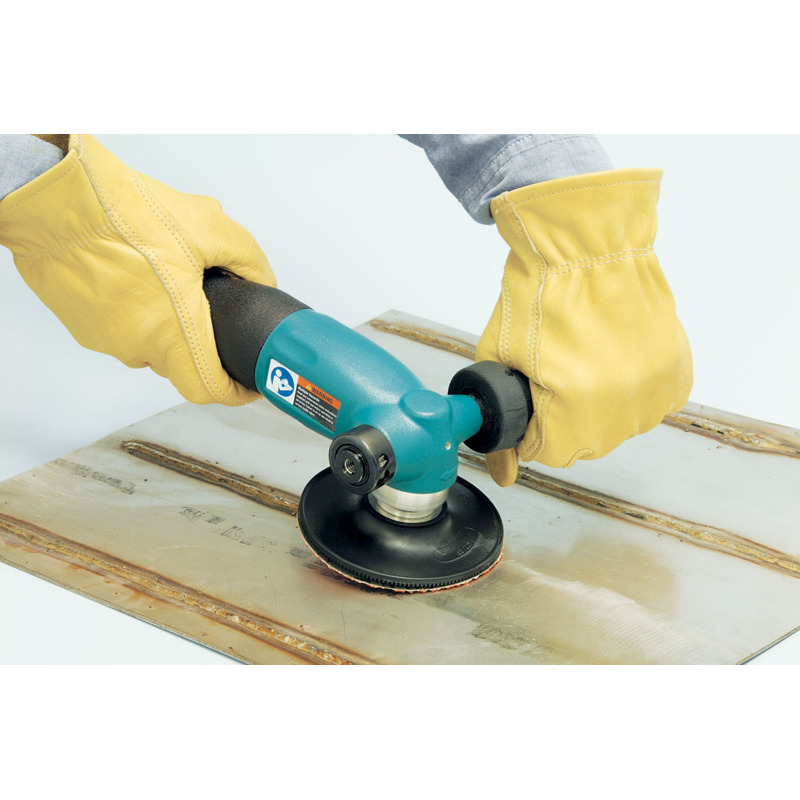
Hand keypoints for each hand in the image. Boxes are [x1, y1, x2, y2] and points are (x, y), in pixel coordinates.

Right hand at [0, 134, 274, 403]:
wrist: (55, 205)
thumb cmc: (123, 215)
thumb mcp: (208, 227)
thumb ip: (248, 259)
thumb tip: (261, 279)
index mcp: (175, 332)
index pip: (210, 387)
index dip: (234, 390)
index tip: (245, 383)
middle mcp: (141, 346)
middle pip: (184, 363)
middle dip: (203, 341)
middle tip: (209, 306)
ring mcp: (110, 341)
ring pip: (153, 346)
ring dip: (169, 324)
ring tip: (169, 279)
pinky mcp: (86, 328)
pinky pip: (124, 331)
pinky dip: (139, 313)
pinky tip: (137, 275)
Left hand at [476, 168, 691, 484]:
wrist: (586, 245)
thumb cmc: (538, 293)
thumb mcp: (498, 358)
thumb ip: (496, 420)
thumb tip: (503, 472)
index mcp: (574, 408)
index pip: (547, 453)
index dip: (529, 428)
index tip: (529, 399)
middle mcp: (622, 407)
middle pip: (584, 445)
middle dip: (561, 420)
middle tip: (554, 373)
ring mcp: (654, 389)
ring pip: (618, 426)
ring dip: (598, 406)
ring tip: (584, 360)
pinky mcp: (677, 370)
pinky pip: (651, 403)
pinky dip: (631, 391)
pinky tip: (613, 359)